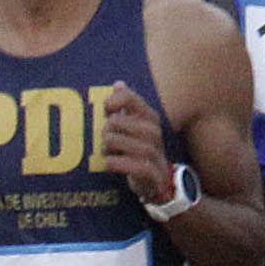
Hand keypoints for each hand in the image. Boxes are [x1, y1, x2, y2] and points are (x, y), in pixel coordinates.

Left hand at [98, 82, 175, 202]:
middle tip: (107, 140)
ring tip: (107, 152)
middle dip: (107, 131)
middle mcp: (154, 132)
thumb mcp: (135, 126)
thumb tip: (119, 83)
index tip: (107, 112)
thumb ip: (126, 105)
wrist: (158, 181)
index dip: (112, 103)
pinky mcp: (151, 172)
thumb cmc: (140, 150)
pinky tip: (110, 163)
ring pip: (122, 142)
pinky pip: (130, 165)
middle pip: (119, 122)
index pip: (129, 98)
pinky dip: (115, 163)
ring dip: (109, 148)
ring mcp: (154, 152)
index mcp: (149, 117)